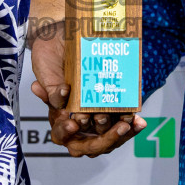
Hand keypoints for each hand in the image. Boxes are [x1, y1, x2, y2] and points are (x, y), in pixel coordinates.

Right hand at [28, 16, 143, 157]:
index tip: (73, 122)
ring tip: (127, 123)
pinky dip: (130, 125)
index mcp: (58, 118)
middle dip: (103, 139)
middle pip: (88, 145)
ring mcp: (95, 119)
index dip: (65, 133)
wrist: (63, 39)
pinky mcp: (111, 112)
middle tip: (112, 125)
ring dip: (119, 134)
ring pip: (107, 139)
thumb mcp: (46, 71)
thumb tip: (60, 97)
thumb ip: (50, 88)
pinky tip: (138, 120)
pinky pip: (121, 126)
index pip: (61, 135)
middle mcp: (77, 123)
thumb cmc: (51, 57)